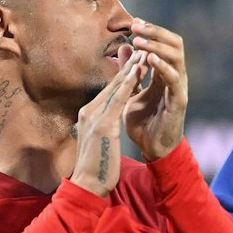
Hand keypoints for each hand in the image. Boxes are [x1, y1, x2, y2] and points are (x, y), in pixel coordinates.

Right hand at [71, 48, 145, 195]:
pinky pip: (118, 100)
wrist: (88, 185)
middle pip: (112, 84)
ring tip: (144, 53)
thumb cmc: (97, 166)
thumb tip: (108, 119)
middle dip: (128, 66)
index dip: (123, 75)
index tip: (136, 60)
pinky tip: (139, 72)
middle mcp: (90, 112)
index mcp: (89, 115)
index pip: (109, 91)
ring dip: (130, 69)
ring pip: (115, 87)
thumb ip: (103, 126)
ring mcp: (94, 117)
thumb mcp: (100, 140)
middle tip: (141, 47)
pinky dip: (128, 84)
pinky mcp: (102, 125)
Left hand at [123, 20, 187, 159]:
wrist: (152, 148)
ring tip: (140, 40)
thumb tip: (123, 47)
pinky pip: (174, 79)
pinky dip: (163, 66)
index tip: (133, 22)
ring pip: (177, 57)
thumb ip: (129, 71)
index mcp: (164, 73)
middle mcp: (175, 77)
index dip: (151, 31)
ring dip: (158, 46)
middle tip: (137, 25)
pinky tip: (150, 58)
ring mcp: (179, 88)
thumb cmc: (143, 122)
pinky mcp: (178, 101)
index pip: (164, 43)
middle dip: (156, 32)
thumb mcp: (130, 91)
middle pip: (175, 44)